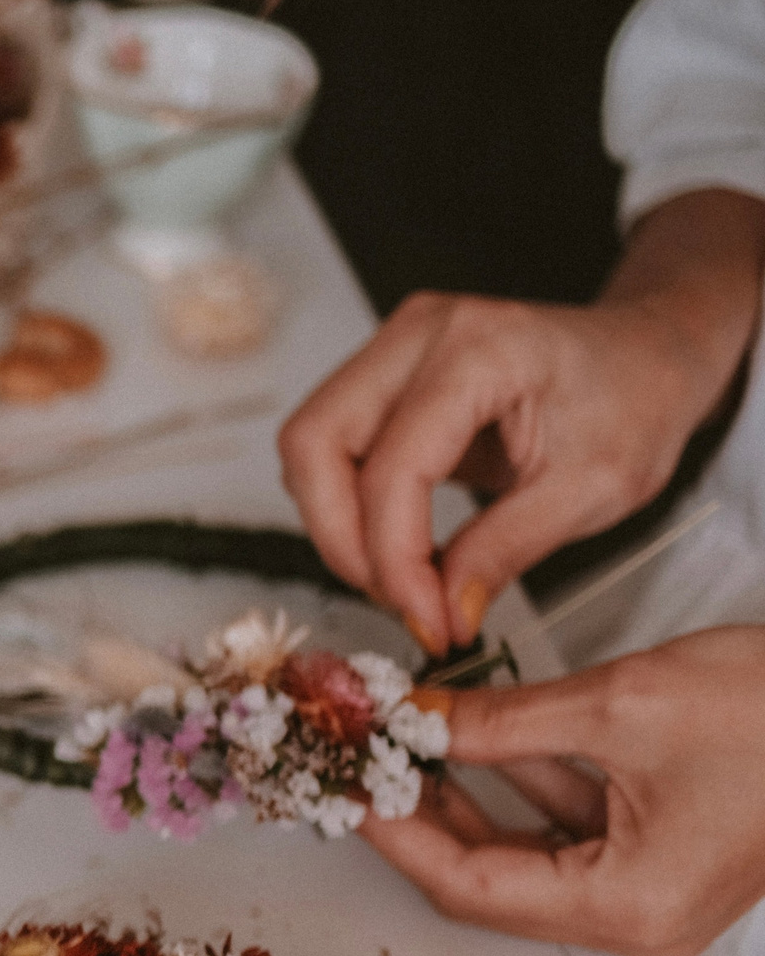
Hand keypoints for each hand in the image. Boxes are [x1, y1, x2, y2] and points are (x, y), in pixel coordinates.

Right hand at [277, 189, 764, 651]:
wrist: (647, 353)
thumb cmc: (636, 399)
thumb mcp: (594, 490)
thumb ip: (507, 551)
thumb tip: (441, 612)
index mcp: (481, 349)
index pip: (394, 467)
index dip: (394, 558)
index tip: (427, 621)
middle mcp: (419, 333)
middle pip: (315, 443)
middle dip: (340, 539)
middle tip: (396, 600)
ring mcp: (392, 347)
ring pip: (308, 446)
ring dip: (336, 525)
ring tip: (400, 576)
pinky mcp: (382, 374)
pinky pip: (329, 446)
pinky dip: (348, 505)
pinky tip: (399, 543)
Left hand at [360, 627, 764, 955]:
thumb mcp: (621, 704)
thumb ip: (502, 721)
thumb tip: (411, 719)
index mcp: (626, 908)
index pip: (467, 887)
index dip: (395, 831)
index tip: (346, 780)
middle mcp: (634, 919)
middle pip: (486, 879)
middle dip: (419, 813)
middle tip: (360, 757)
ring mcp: (649, 890)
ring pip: (520, 850)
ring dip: (460, 794)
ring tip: (398, 736)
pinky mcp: (662, 853)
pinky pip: (565, 827)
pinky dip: (516, 782)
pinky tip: (467, 733)